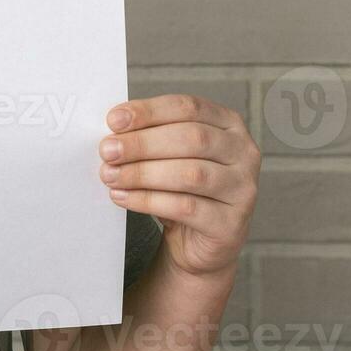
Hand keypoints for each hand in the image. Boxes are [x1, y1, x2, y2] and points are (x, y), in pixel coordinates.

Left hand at [98, 93, 258, 279]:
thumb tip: (113, 131)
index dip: (149, 111)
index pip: (188, 108)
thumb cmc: (180, 187)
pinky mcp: (231, 223)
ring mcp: (243, 189)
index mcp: (228, 123)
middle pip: (191, 138)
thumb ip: (149, 136)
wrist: (196, 242)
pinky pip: (186, 207)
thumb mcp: (168, 154)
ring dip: (142, 173)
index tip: (113, 120)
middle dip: (143, 143)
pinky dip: (148, 200)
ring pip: (190, 174)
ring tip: (110, 175)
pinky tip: (122, 197)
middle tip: (107, 150)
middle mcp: (243, 152)